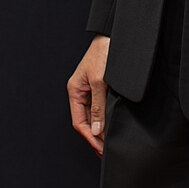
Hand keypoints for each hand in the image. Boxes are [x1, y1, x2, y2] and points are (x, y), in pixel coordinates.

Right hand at [67, 36, 111, 155]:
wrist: (113, 36)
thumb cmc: (103, 53)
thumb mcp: (100, 81)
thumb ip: (98, 106)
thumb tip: (97, 130)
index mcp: (75, 91)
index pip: (79, 122)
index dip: (90, 138)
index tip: (100, 149)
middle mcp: (80, 92)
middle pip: (86, 121)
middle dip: (95, 137)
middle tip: (107, 151)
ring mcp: (90, 89)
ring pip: (93, 115)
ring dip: (101, 129)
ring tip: (110, 143)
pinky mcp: (100, 86)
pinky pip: (100, 107)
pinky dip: (105, 118)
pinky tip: (113, 126)